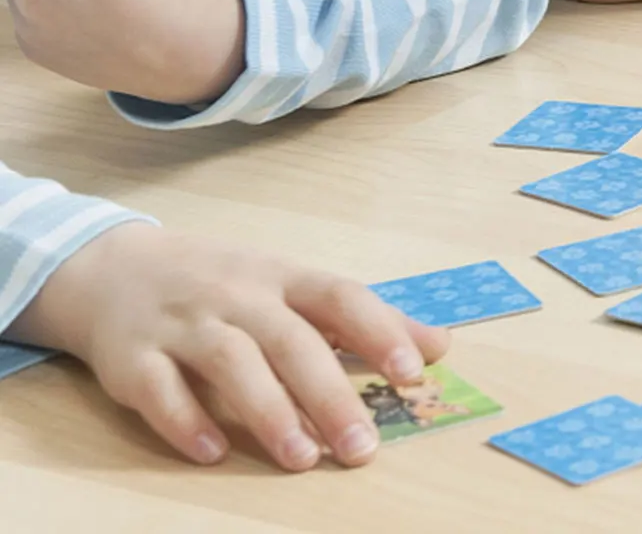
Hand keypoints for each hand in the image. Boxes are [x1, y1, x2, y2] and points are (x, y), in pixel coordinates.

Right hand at [7, 223, 448, 469]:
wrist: (117, 269)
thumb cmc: (226, 284)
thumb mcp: (294, 288)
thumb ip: (364, 320)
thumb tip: (439, 346)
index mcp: (283, 277)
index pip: (340, 297)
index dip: (378, 331)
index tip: (414, 372)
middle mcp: (239, 295)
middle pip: (291, 340)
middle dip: (329, 393)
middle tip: (362, 447)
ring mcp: (185, 324)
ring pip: (231, 362)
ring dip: (269, 411)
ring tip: (301, 457)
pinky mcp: (134, 358)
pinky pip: (160, 390)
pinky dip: (187, 421)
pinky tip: (215, 452)